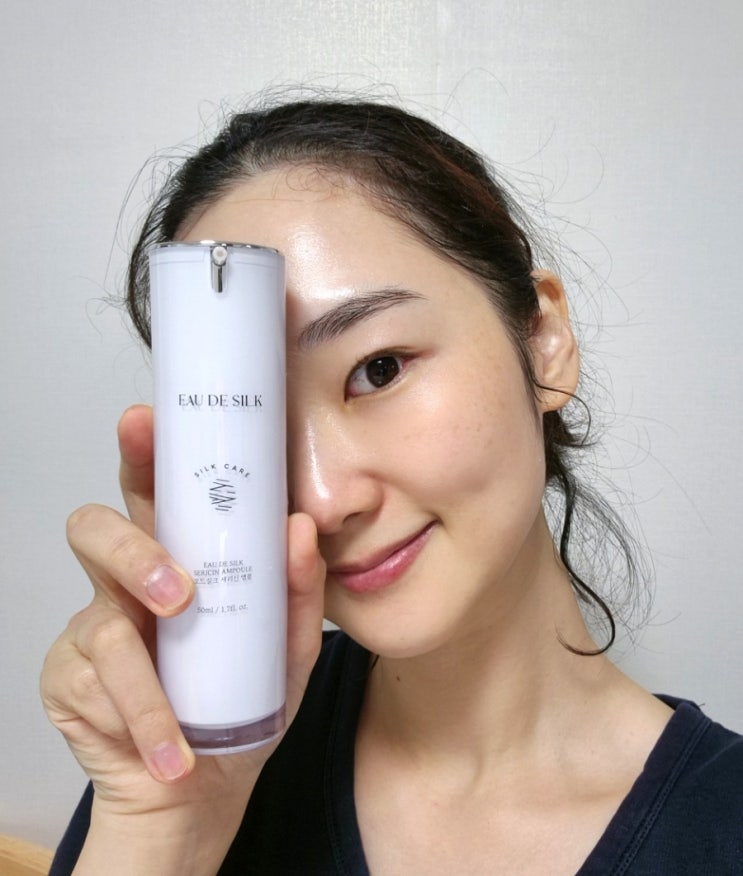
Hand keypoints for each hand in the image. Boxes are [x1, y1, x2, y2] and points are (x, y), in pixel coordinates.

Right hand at [41, 405, 324, 871]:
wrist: (203, 790)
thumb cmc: (239, 701)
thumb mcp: (286, 650)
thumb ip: (298, 594)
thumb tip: (300, 529)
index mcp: (177, 554)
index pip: (155, 491)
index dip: (142, 453)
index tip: (144, 421)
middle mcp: (127, 581)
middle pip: (97, 528)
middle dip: (129, 544)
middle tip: (177, 589)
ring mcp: (94, 628)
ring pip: (98, 616)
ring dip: (145, 664)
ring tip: (178, 709)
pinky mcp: (69, 680)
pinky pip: (98, 686)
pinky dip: (145, 719)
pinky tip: (172, 752)